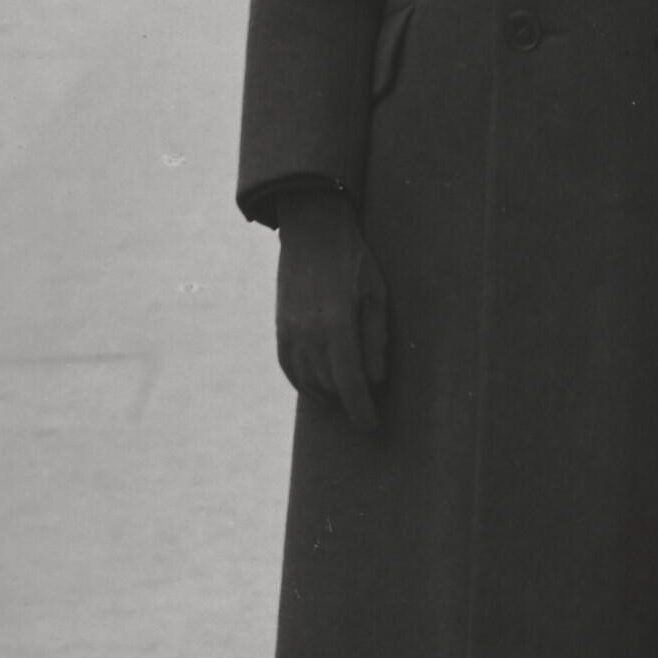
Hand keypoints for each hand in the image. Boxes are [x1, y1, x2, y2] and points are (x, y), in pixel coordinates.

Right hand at [275, 189, 390, 434]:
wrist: (312, 231)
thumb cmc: (353, 260)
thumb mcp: (377, 293)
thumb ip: (376, 338)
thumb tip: (376, 380)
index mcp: (337, 323)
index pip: (349, 381)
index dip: (360, 409)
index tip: (371, 426)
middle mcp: (309, 332)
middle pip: (328, 385)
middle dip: (347, 401)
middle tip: (365, 404)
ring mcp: (290, 330)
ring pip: (306, 381)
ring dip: (326, 395)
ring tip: (344, 396)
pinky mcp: (280, 327)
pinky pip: (289, 368)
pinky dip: (303, 383)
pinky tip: (318, 386)